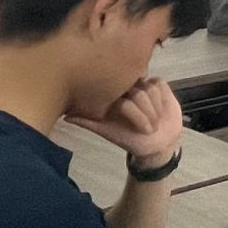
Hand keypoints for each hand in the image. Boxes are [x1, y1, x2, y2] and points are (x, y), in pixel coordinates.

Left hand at [70, 77, 184, 167]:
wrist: (158, 143)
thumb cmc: (131, 139)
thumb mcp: (109, 132)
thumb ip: (88, 123)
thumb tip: (65, 116)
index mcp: (111, 96)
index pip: (121, 97)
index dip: (133, 113)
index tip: (138, 129)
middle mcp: (125, 87)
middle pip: (137, 92)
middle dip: (145, 113)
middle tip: (147, 128)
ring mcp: (142, 83)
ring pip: (149, 88)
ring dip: (154, 109)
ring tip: (154, 122)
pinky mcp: (158, 83)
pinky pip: (159, 84)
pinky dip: (161, 99)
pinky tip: (161, 109)